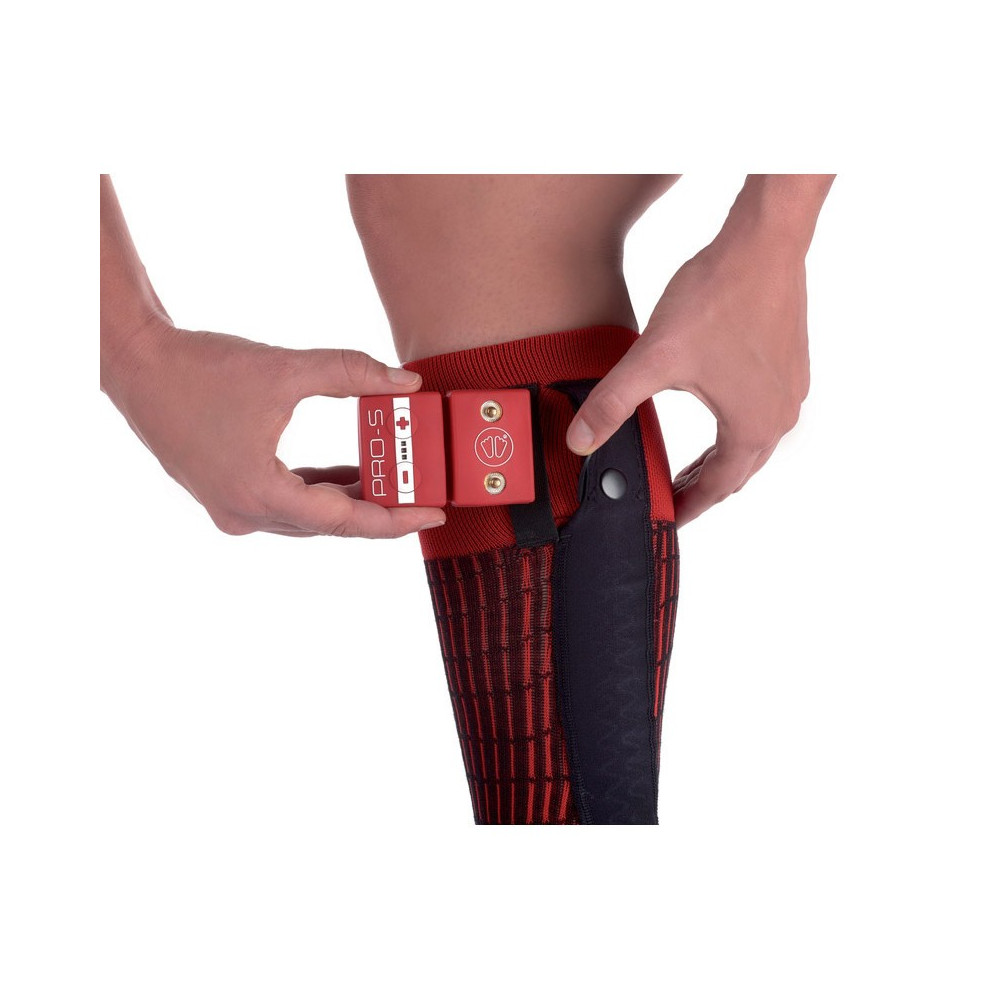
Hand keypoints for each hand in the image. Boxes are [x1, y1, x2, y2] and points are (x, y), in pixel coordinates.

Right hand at [104, 320, 446, 536]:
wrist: (136, 364)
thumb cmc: (201, 369)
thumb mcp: (286, 369)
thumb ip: (351, 373)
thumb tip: (406, 382)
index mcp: (259, 494)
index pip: (344, 521)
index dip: (394, 519)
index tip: (432, 515)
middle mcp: (245, 513)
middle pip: (329, 524)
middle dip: (379, 507)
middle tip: (423, 493)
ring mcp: (233, 508)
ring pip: (309, 516)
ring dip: (350, 499)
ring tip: (396, 479)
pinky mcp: (229, 493)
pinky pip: (288, 503)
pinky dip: (320, 490)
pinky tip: (351, 472)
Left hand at [566, 236, 808, 526]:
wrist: (765, 240)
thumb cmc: (719, 297)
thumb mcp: (655, 358)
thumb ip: (613, 403)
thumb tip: (579, 442)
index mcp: (752, 428)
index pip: (717, 488)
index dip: (687, 507)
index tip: (668, 519)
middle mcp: (780, 416)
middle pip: (737, 472)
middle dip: (701, 487)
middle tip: (670, 496)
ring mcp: (791, 390)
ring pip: (752, 444)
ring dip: (719, 459)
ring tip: (688, 467)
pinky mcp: (791, 365)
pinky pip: (761, 414)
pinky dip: (734, 429)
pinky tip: (715, 415)